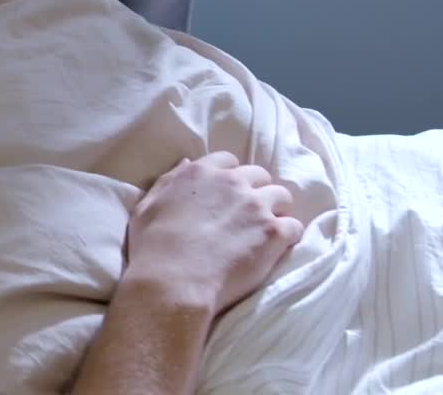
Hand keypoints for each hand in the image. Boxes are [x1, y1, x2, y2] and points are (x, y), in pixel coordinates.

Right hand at [124, 151, 302, 315]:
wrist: (172, 282)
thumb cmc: (152, 247)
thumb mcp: (147, 206)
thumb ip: (169, 180)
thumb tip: (187, 163)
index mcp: (200, 173)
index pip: (228, 161)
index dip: (230, 178)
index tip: (227, 195)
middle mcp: (232, 182)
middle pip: (259, 176)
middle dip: (256, 191)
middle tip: (248, 215)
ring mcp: (255, 206)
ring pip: (282, 197)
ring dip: (276, 210)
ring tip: (266, 231)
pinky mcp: (273, 233)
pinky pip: (294, 226)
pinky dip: (289, 236)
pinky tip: (277, 248)